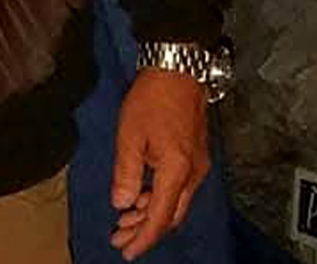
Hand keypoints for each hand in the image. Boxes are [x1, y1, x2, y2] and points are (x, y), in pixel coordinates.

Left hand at [109, 69, 210, 259]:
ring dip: (151, 214)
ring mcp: (197, 166)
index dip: (143, 238)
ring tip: (124, 220)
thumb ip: (126, 172)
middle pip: (171, 216)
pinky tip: (140, 196)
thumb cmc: (152, 98)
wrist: (178, 70)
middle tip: (120, 238)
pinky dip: (158, 197)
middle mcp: (193, 174)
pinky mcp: (194, 156)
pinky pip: (178, 188)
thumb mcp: (130, 135)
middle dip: (145, 230)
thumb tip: (122, 203)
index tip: (126, 251)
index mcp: (178, 172)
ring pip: (175, 203)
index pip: (161, 217)